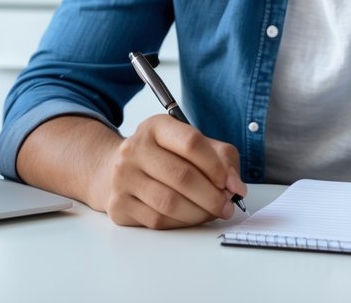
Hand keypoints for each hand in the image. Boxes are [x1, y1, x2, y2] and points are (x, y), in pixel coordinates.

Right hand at [92, 114, 245, 228]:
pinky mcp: (119, 205)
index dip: (216, 166)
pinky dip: (181, 223)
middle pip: (182, 176)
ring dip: (199, 213)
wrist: (114, 169)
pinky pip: (158, 221)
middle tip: (226, 206)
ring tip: (211, 213)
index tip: (230, 183)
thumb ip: (220, 157)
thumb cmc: (162, 157)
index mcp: (155, 127)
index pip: (191, 142)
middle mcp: (134, 149)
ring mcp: (123, 177)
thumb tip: (235, 185)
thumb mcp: (190, 145)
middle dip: (212, 196)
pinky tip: (190, 218)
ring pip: (170, 203)